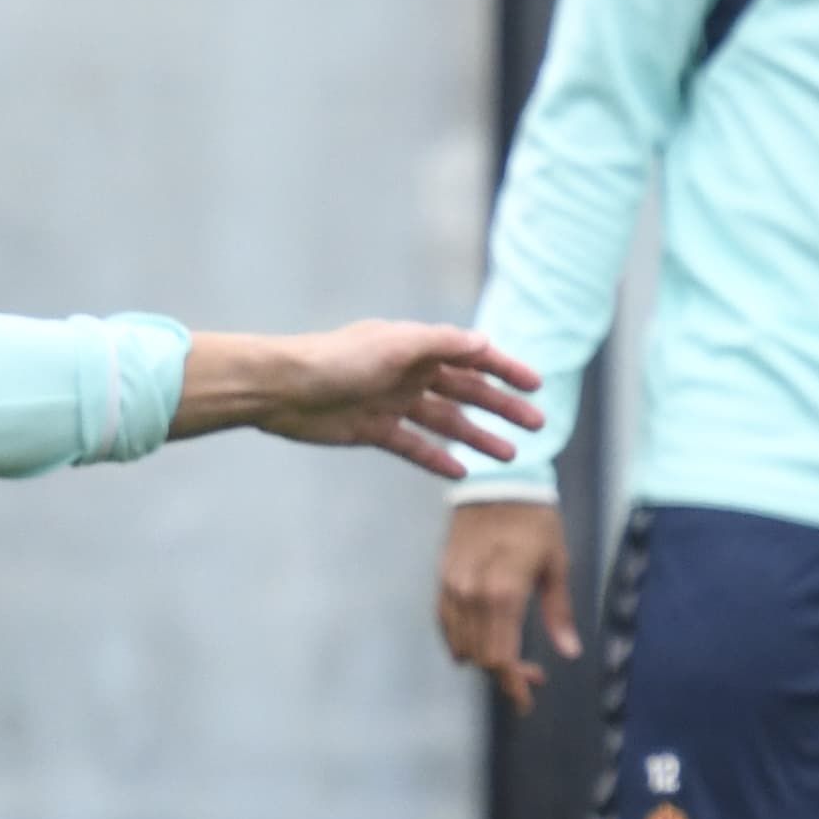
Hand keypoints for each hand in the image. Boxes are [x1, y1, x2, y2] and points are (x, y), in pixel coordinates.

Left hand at [170, 322, 539, 477]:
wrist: (282, 389)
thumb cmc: (335, 360)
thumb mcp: (394, 346)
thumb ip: (440, 344)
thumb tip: (483, 344)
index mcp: (415, 346)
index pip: (471, 356)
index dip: (505, 369)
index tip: (536, 386)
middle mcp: (407, 372)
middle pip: (466, 391)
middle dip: (502, 407)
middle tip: (537, 427)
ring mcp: (391, 402)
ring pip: (446, 422)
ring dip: (478, 438)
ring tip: (509, 458)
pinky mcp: (373, 430)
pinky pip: (414, 446)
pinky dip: (437, 459)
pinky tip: (461, 474)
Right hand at [436, 497, 579, 708]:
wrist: (497, 483)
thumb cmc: (535, 521)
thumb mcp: (556, 565)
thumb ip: (558, 612)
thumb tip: (569, 652)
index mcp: (505, 594)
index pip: (501, 659)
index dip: (514, 686)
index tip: (526, 702)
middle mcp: (473, 595)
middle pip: (482, 657)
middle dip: (506, 676)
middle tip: (533, 676)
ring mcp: (453, 588)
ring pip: (462, 644)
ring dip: (484, 660)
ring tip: (511, 660)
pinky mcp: (443, 579)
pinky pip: (446, 624)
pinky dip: (460, 641)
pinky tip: (477, 646)